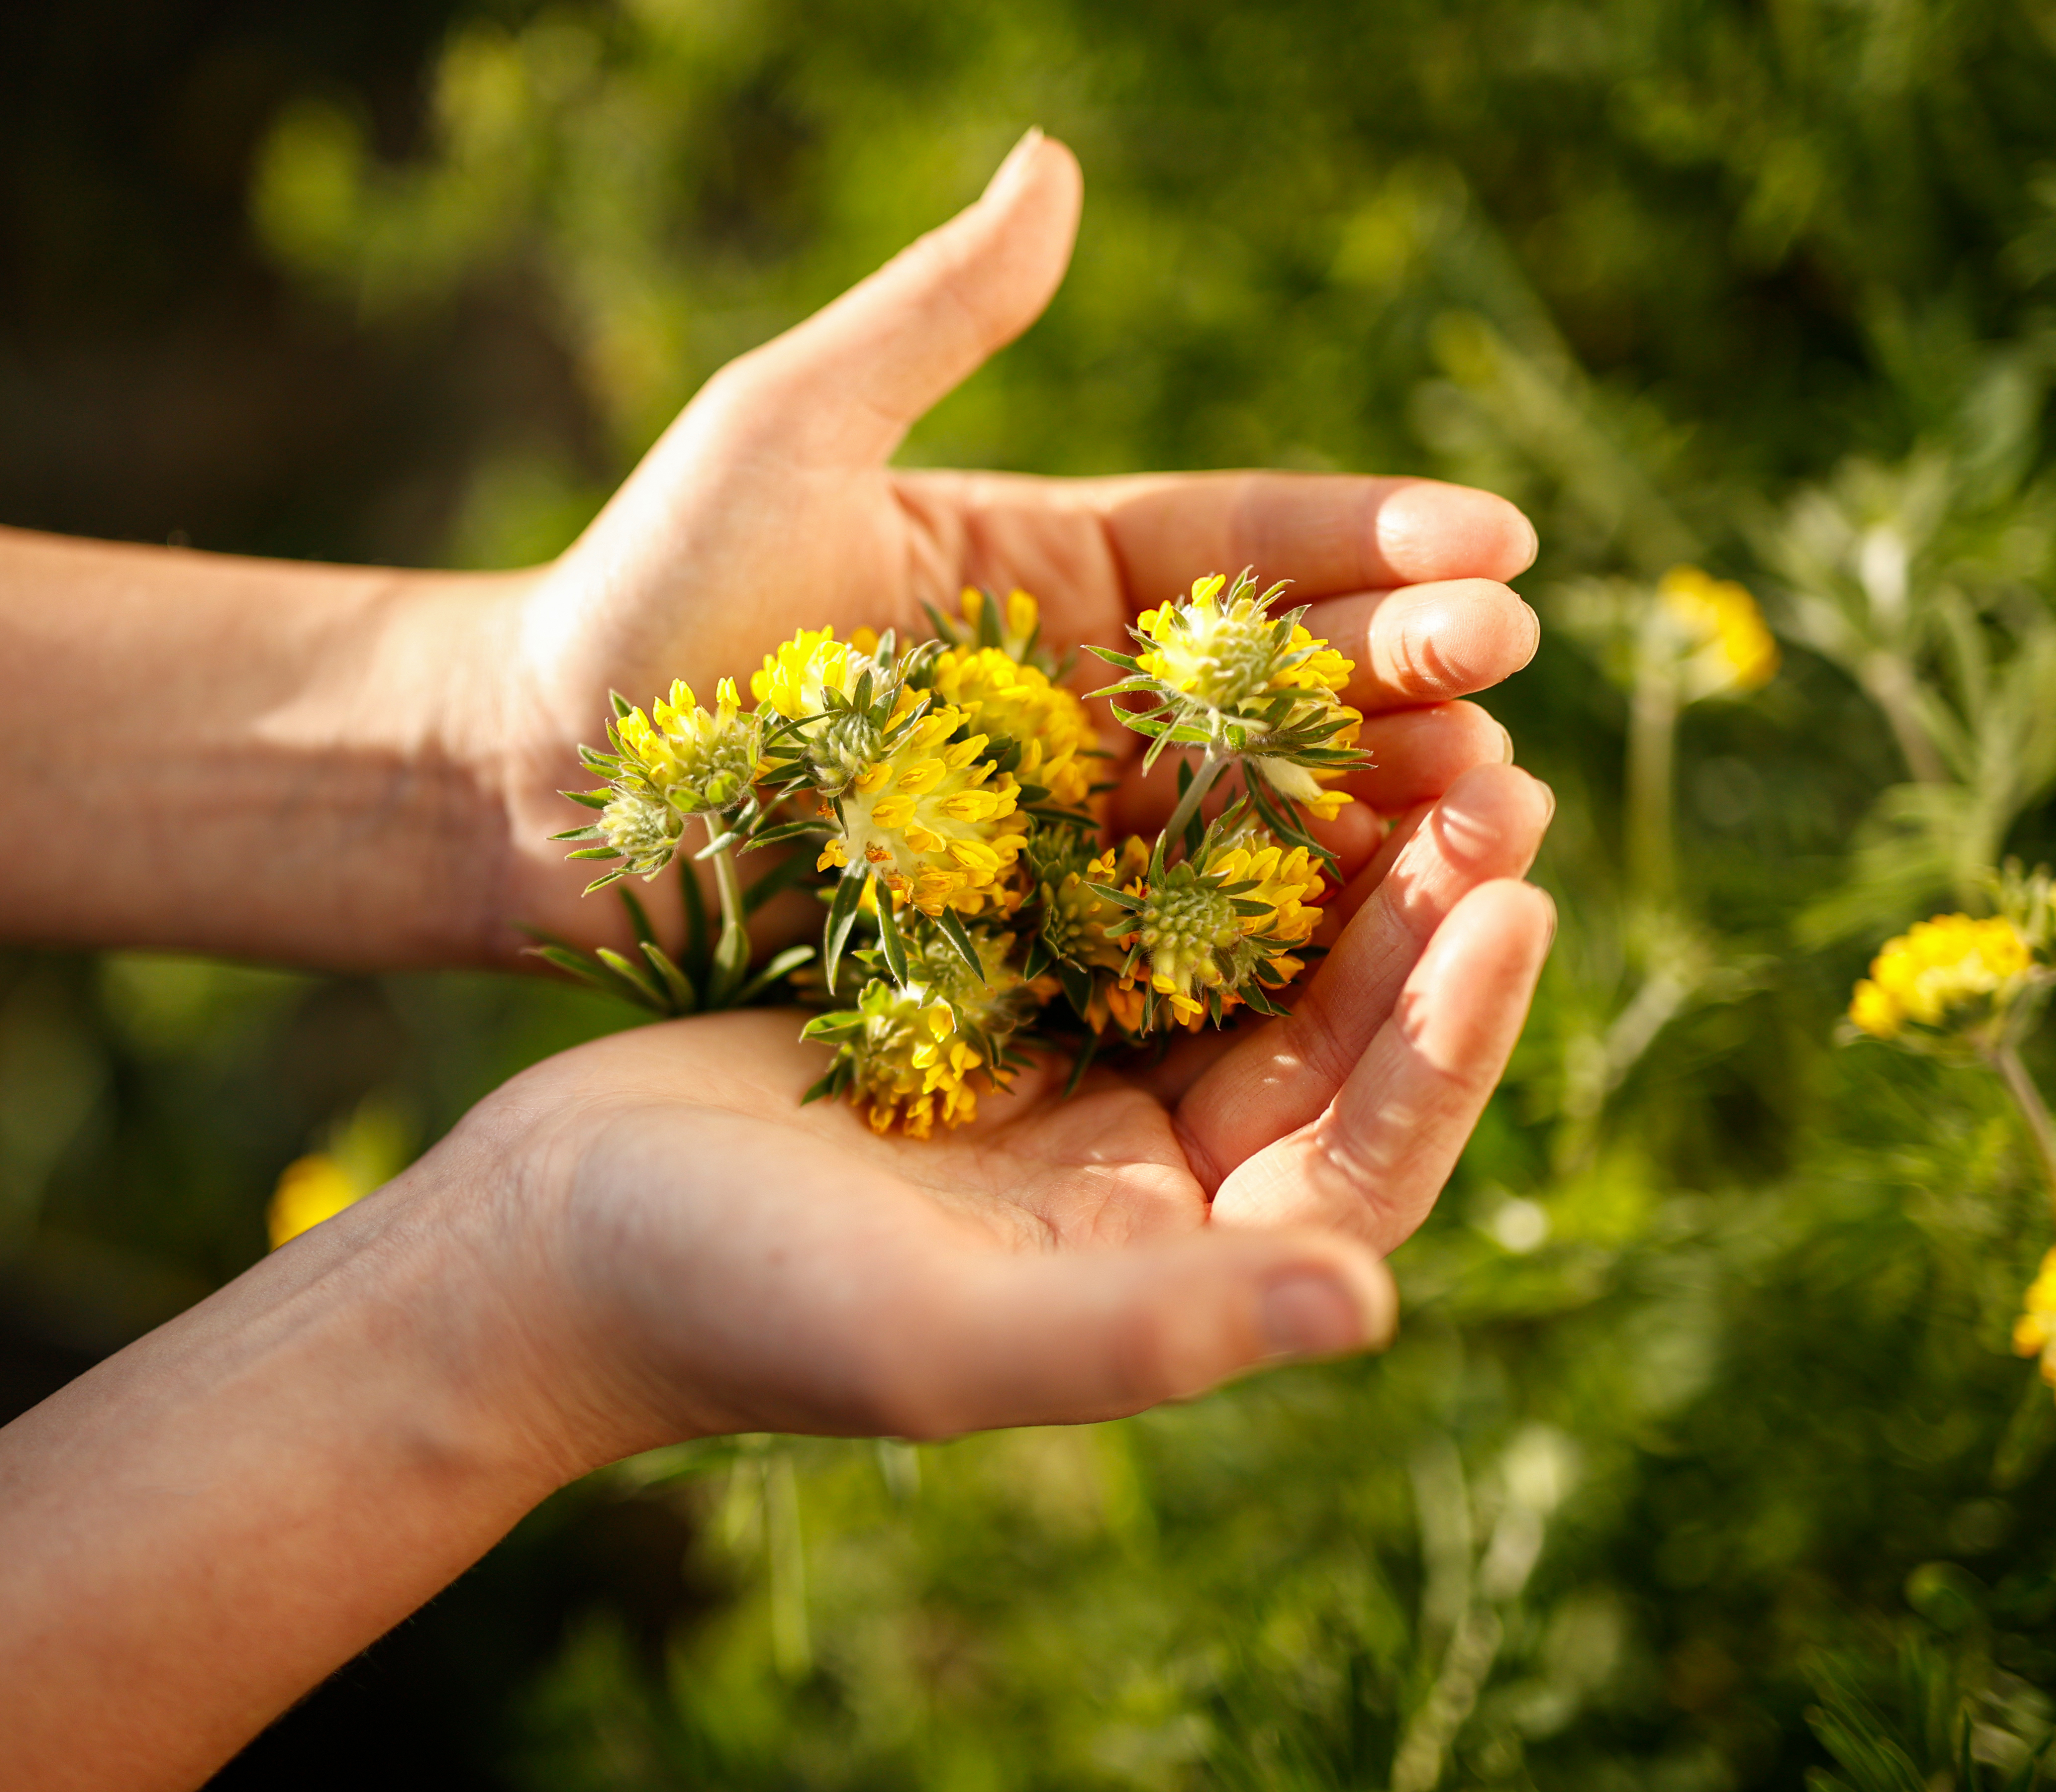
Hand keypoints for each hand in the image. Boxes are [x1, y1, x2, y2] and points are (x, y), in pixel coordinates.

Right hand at [428, 760, 1553, 1448]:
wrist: (541, 1233)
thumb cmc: (724, 1299)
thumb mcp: (931, 1329)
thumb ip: (1144, 1330)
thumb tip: (1371, 1307)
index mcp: (1156, 1279)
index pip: (1358, 1171)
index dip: (1450, 1047)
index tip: (1514, 903)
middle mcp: (1140, 1197)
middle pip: (1324, 1053)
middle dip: (1417, 922)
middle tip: (1496, 775)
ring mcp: (1066, 1099)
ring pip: (1242, 967)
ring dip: (1326, 859)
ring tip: (1413, 730)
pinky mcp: (990, 1011)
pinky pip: (1130, 906)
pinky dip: (1192, 827)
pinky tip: (1241, 725)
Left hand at [479, 129, 1539, 957]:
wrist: (537, 782)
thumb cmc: (648, 591)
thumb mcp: (789, 429)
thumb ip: (933, 316)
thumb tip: (1053, 161)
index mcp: (1060, 567)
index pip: (1249, 546)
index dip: (1375, 542)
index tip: (1498, 543)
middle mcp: (1088, 700)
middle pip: (1281, 684)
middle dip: (1405, 674)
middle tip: (1505, 673)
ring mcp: (1063, 827)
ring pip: (1250, 814)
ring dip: (1373, 809)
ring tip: (1481, 801)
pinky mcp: (1024, 939)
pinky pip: (1164, 934)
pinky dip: (1267, 932)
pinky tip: (1364, 929)